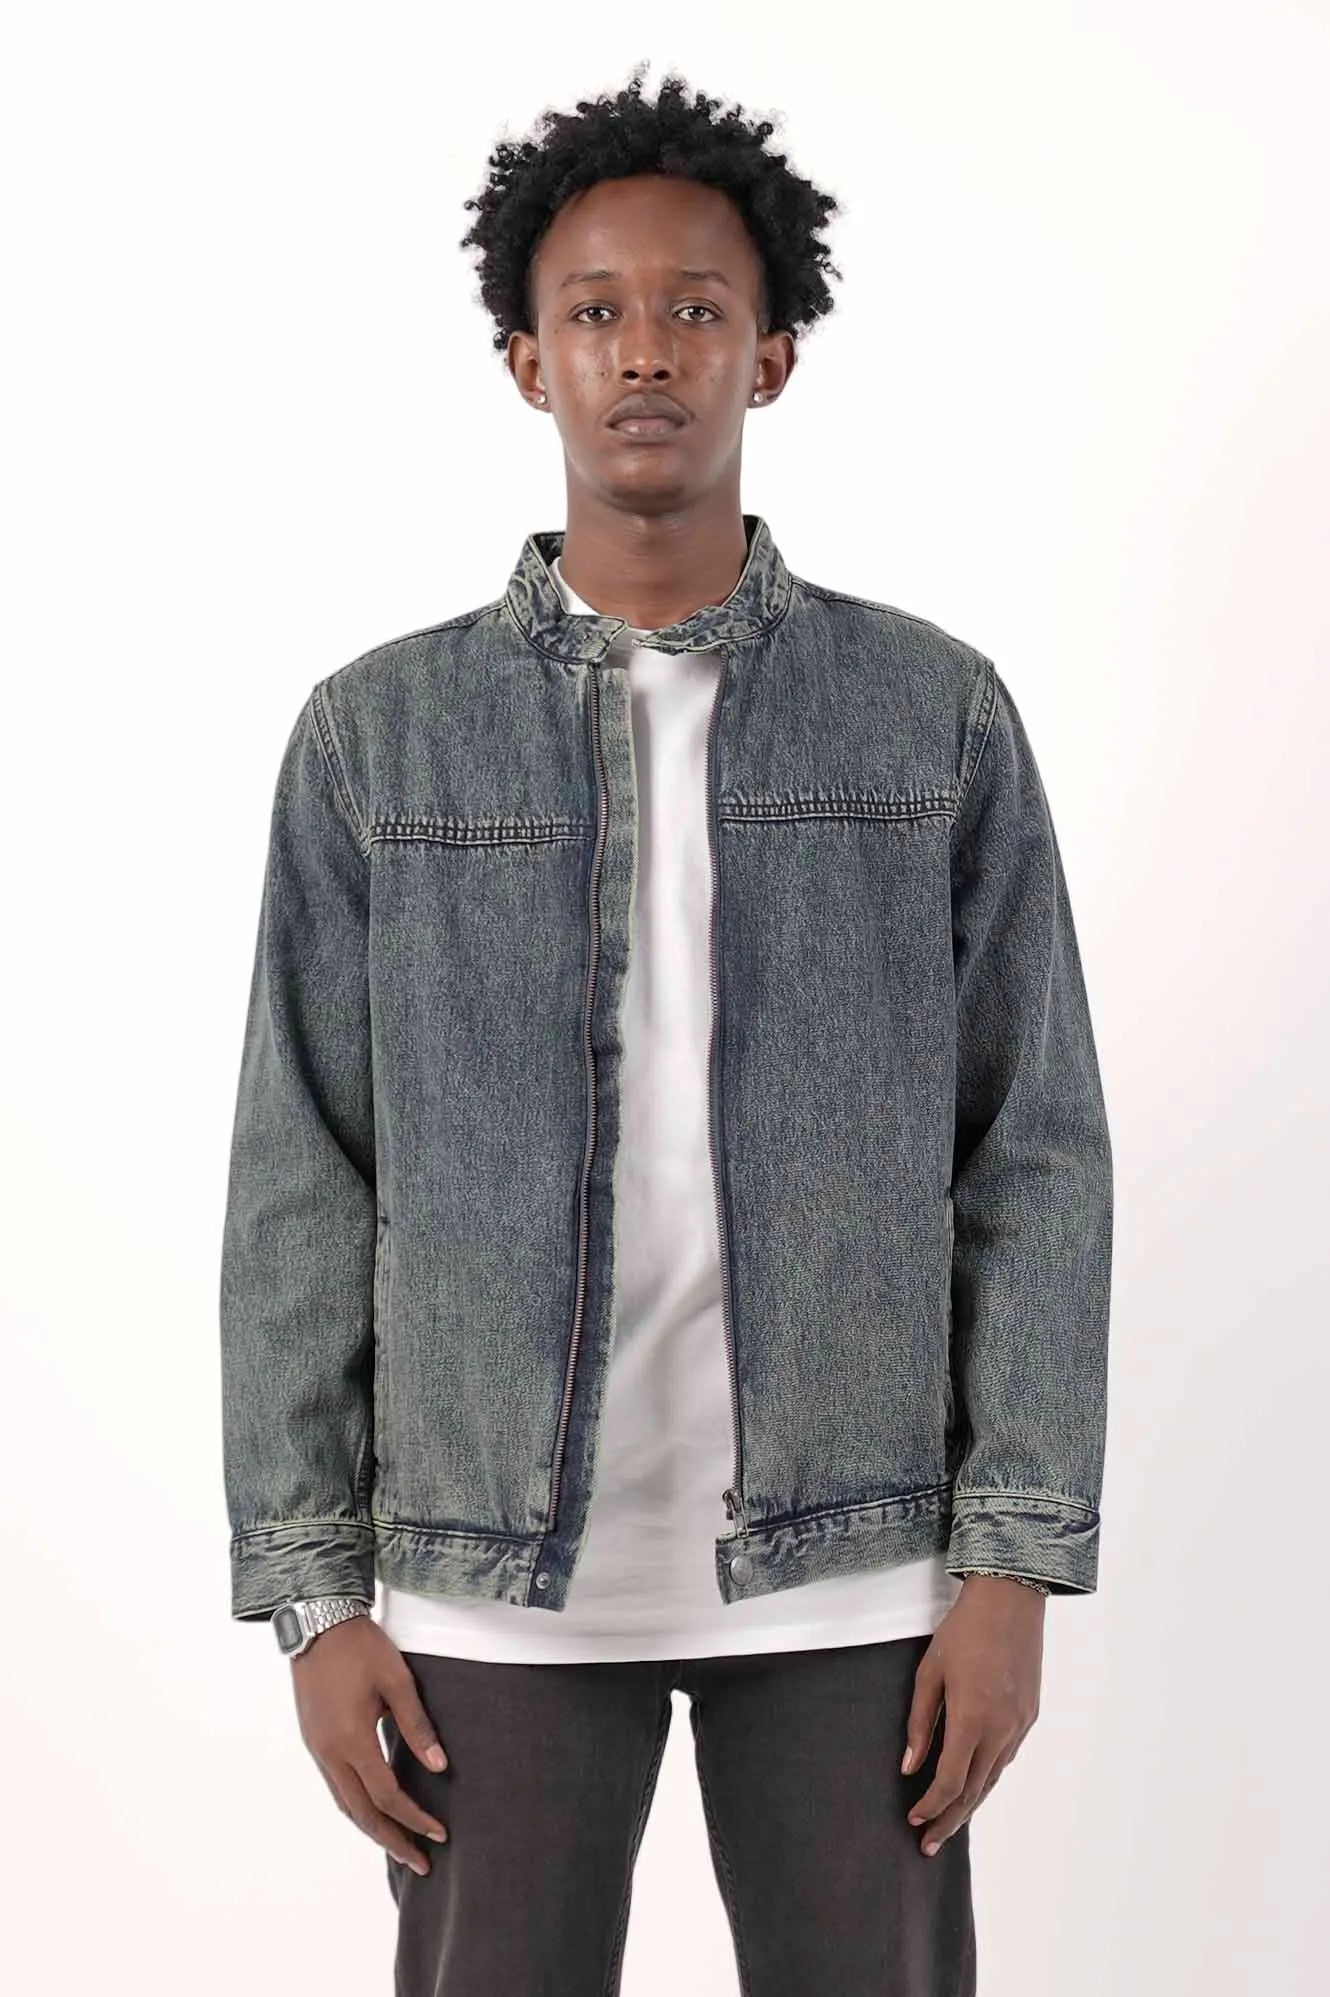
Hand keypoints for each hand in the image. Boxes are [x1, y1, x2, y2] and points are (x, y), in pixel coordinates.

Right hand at [291, 1614, 449, 1876]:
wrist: (318, 1622)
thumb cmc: (361, 1648)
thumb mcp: (397, 1681)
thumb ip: (418, 1726)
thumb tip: (440, 1766)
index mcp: (352, 1740)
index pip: (387, 1795)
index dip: (415, 1818)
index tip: (440, 1834)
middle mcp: (329, 1753)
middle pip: (362, 1813)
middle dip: (392, 1841)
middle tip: (421, 1864)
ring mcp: (317, 1749)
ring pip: (344, 1804)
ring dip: (372, 1828)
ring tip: (399, 1846)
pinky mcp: (314, 1740)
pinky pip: (335, 1787)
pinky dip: (356, 1807)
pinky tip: (373, 1810)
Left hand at [900, 1574, 1043, 1854]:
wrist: (1011, 1600)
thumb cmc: (963, 1631)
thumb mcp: (930, 1672)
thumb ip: (919, 1722)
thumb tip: (909, 1766)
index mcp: (972, 1719)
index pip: (950, 1781)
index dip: (930, 1805)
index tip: (913, 1819)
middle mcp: (1001, 1730)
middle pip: (974, 1791)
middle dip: (950, 1820)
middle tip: (928, 1845)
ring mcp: (1020, 1725)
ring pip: (994, 1778)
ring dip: (970, 1804)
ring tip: (948, 1823)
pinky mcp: (1029, 1715)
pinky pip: (1006, 1757)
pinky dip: (988, 1777)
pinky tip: (974, 1784)